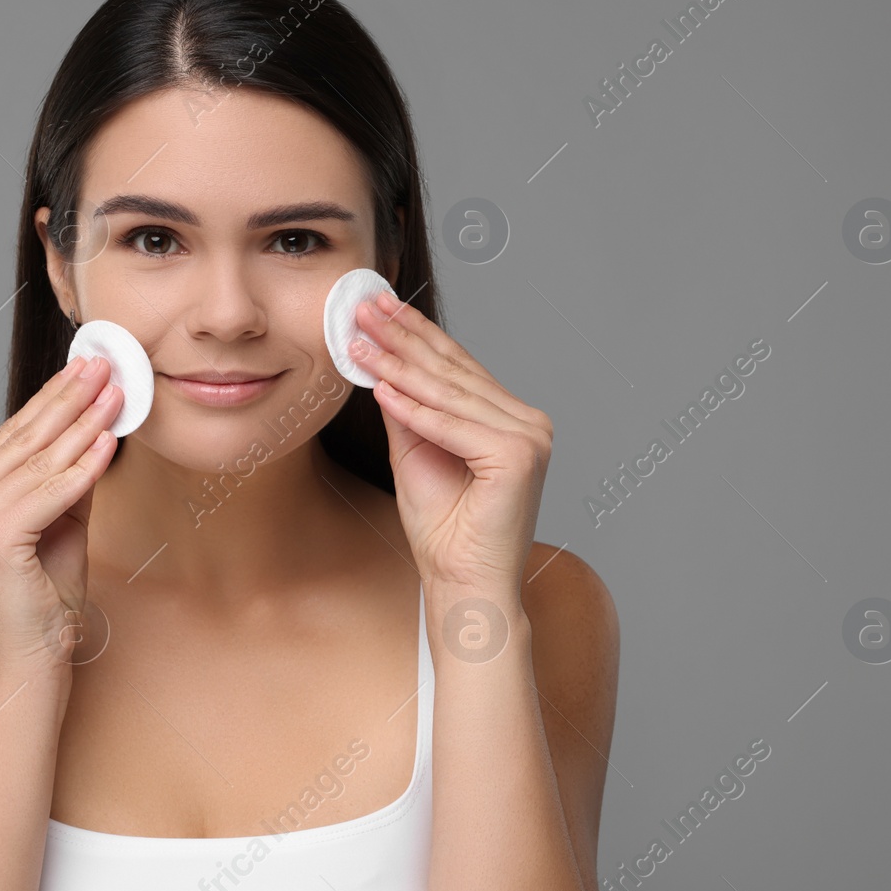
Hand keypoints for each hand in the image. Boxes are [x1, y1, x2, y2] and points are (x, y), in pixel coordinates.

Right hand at [0, 355, 122, 677]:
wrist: (30, 664)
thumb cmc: (43, 605)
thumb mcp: (59, 528)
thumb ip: (68, 482)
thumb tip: (97, 430)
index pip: (11, 437)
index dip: (51, 400)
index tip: (85, 369)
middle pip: (22, 440)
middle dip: (69, 398)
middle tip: (104, 363)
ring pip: (38, 461)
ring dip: (83, 422)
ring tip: (114, 392)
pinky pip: (50, 492)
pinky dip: (84, 466)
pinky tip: (108, 441)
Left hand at [348, 290, 552, 598]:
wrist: (462, 582)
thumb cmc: (443, 530)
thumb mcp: (414, 453)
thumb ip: (407, 409)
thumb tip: (381, 364)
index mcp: (511, 418)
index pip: (457, 366)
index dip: (415, 333)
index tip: (377, 307)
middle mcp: (528, 422)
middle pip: (453, 372)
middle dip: (402, 338)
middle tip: (363, 308)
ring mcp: (530, 438)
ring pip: (449, 395)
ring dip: (399, 366)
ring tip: (360, 343)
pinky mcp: (519, 457)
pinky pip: (452, 427)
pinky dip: (414, 411)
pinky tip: (380, 388)